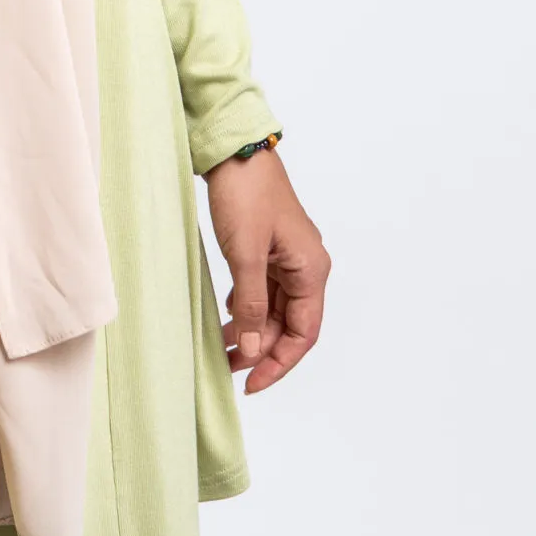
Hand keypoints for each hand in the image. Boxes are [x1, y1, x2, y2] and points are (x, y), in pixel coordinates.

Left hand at [204, 150, 329, 394]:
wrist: (234, 151)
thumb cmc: (245, 195)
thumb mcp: (245, 255)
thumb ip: (252, 305)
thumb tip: (255, 350)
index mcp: (311, 270)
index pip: (304, 333)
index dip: (280, 363)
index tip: (252, 384)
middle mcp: (306, 266)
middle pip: (290, 324)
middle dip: (263, 350)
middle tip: (231, 369)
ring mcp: (287, 257)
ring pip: (275, 309)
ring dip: (253, 330)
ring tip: (224, 349)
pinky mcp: (269, 248)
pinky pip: (263, 290)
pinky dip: (247, 307)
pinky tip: (227, 316)